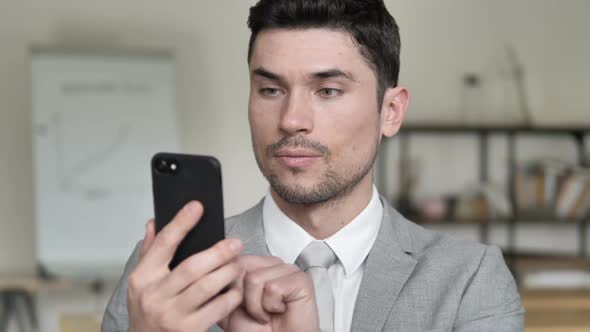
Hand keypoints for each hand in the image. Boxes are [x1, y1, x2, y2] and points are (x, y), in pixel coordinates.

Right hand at [127, 201, 243, 331]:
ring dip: (228, 272)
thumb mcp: (141, 283)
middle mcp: (154, 296)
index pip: (163, 244)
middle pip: (192, 266)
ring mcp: (172, 315)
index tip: (197, 206)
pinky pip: (218, 308)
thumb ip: (149, 252)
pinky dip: (231, 295)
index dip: (181, 223)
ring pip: (208, 286)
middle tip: (235, 244)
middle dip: (218, 252)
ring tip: (238, 265)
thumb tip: (153, 222)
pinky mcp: (189, 330)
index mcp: (142, 278)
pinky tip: (236, 288)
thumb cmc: (147, 313)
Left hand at [221, 256, 319, 331]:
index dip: (230, 286)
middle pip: (241, 268)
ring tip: (267, 313)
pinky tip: (279, 311)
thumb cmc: (256, 331)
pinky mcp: (301, 279)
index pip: (233, 259)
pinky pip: (273, 288)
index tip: (240, 304)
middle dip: (242, 297)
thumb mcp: (228, 306)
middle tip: (256, 311)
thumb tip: (210, 267)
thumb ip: (221, 284)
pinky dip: (272, 306)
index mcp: (256, 265)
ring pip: (255, 279)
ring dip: (257, 306)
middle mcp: (272, 264)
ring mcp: (288, 269)